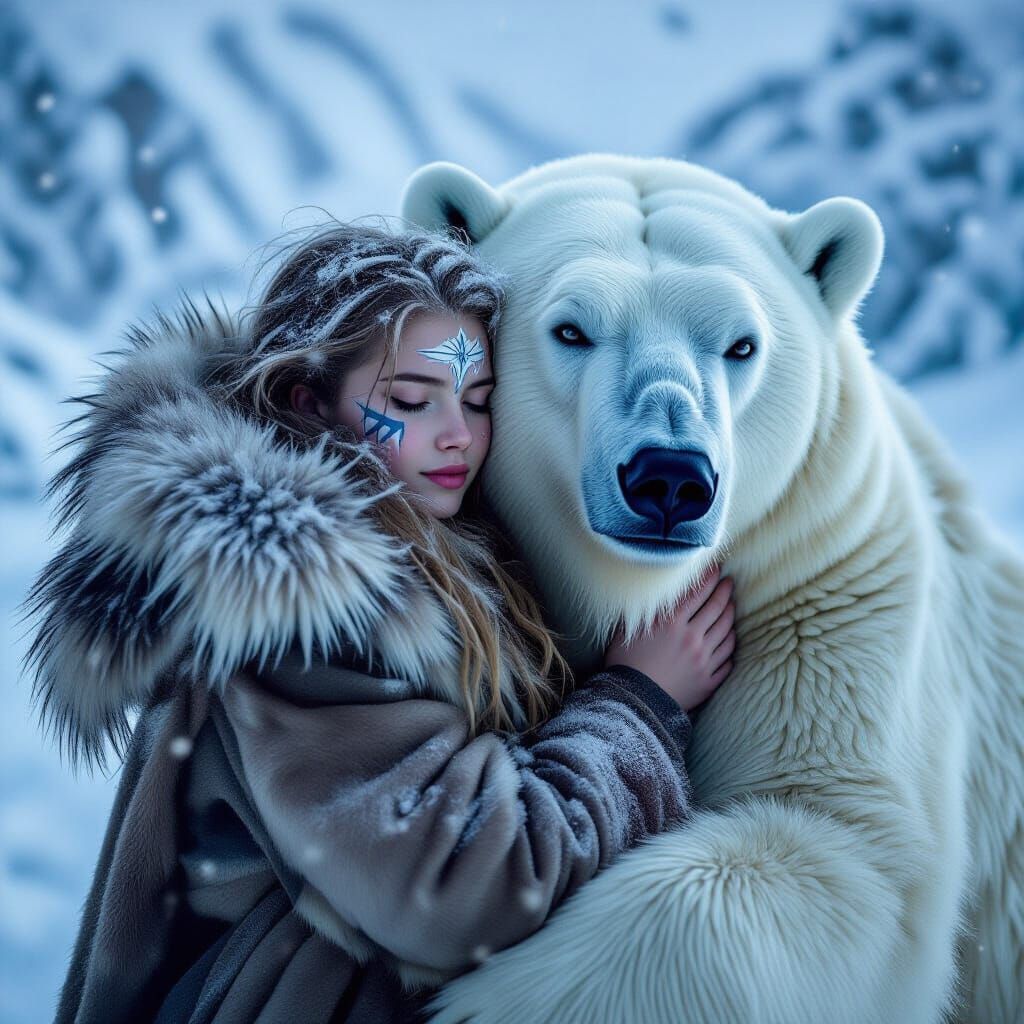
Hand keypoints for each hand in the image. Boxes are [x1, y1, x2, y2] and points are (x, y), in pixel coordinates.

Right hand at [603, 567, 735, 711]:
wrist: (632, 704)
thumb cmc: (624, 663)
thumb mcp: (627, 629)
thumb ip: (644, 609)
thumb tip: (653, 590)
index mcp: (671, 623)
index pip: (697, 592)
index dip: (708, 577)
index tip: (716, 567)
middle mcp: (691, 638)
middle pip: (716, 608)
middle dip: (724, 591)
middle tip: (728, 582)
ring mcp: (703, 660)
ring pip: (726, 632)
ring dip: (731, 615)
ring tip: (731, 606)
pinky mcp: (708, 681)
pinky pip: (727, 659)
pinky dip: (731, 646)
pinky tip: (730, 638)